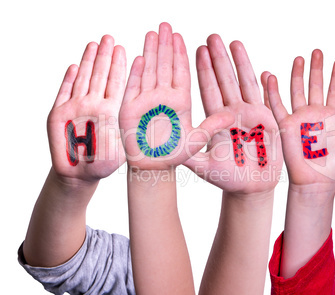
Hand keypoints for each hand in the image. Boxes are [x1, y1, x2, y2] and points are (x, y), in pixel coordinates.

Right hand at [47, 35, 126, 182]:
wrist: (80, 174)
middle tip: (109, 38)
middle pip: (100, 76)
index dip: (120, 67)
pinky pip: (63, 93)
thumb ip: (126, 131)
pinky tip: (73, 67)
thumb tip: (137, 114)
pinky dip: (68, 80)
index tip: (124, 50)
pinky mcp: (58, 114)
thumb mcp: (121, 148)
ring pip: (83, 80)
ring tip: (93, 45)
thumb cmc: (104, 163)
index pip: (117, 84)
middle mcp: (95, 105)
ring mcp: (76, 108)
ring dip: (88, 62)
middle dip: (105, 57)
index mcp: (112, 110)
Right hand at [119, 23, 232, 169]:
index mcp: (180, 102)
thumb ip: (213, 126)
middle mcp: (164, 97)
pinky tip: (139, 57)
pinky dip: (136, 73)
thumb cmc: (174, 155)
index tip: (181, 37)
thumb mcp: (197, 140)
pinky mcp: (131, 108)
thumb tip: (232, 114)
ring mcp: (147, 100)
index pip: (181, 72)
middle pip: (165, 66)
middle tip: (166, 25)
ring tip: (153, 33)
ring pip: (149, 71)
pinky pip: (134, 87)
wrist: (153, 167)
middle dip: (165, 45)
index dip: (180, 54)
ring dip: (151, 52)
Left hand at [184, 34, 282, 194]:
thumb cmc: (227, 178)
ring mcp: (252, 116)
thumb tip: (167, 145)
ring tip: (234, 43)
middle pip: (225, 80)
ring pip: (245, 84)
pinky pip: (268, 102)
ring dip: (240, 64)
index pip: (209, 89)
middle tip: (212, 37)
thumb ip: (189, 154)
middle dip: (219, 59)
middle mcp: (233, 112)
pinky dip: (268, 88)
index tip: (197, 50)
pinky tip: (265, 73)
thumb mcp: (205, 166)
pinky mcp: (269, 123)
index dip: (204, 70)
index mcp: (217, 119)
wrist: (250, 187)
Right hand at [267, 49, 334, 191]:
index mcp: (332, 117)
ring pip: (297, 91)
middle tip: (317, 52)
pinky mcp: (285, 125)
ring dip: (297, 75)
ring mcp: (299, 119)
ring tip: (299, 59)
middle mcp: (315, 115)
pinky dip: (273, 92)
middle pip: (315, 86)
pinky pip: (277, 106)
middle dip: (316, 69)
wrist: (315, 181)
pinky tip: (272, 77)